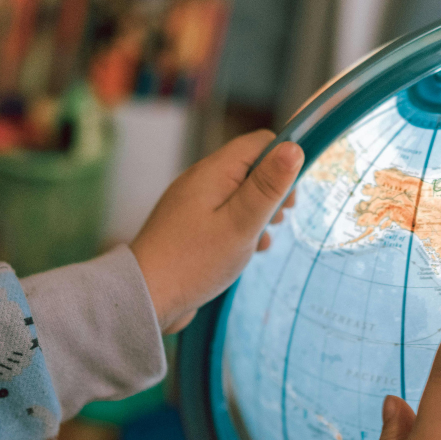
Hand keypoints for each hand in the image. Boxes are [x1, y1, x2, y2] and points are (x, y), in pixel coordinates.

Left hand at [129, 130, 302, 333]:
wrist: (146, 297)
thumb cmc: (194, 261)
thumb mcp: (241, 223)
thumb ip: (268, 186)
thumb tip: (294, 147)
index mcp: (212, 172)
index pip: (259, 143)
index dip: (282, 162)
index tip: (290, 197)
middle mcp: (200, 181)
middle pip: (249, 169)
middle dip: (272, 193)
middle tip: (279, 221)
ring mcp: (192, 204)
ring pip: (238, 195)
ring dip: (258, 215)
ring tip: (262, 241)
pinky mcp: (188, 227)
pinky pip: (223, 217)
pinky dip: (240, 229)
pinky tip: (245, 253)